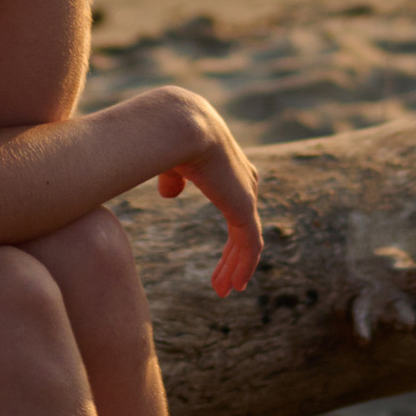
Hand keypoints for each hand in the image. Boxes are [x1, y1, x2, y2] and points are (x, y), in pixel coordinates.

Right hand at [152, 95, 262, 297]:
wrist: (178, 125)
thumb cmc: (165, 135)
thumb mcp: (167, 160)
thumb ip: (172, 177)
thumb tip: (170, 193)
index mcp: (226, 165)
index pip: (234, 200)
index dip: (230, 223)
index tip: (222, 251)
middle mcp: (242, 179)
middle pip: (244, 224)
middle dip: (235, 254)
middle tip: (225, 280)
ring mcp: (246, 194)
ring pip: (247, 240)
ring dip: (236, 267)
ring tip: (226, 289)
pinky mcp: (244, 208)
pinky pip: (250, 246)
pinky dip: (243, 267)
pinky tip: (234, 285)